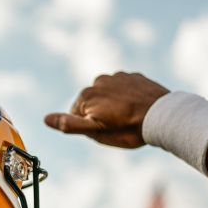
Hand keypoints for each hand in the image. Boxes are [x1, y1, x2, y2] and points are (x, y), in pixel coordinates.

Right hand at [44, 72, 168, 148]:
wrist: (162, 116)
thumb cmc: (127, 129)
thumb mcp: (96, 132)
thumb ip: (69, 124)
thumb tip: (46, 119)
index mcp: (86, 95)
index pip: (77, 115)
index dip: (90, 127)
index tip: (106, 131)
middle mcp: (99, 80)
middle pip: (92, 103)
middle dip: (101, 114)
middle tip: (118, 126)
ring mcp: (118, 76)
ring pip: (109, 95)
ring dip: (114, 104)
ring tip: (129, 117)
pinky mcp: (134, 76)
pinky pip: (125, 88)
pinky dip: (128, 97)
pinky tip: (138, 108)